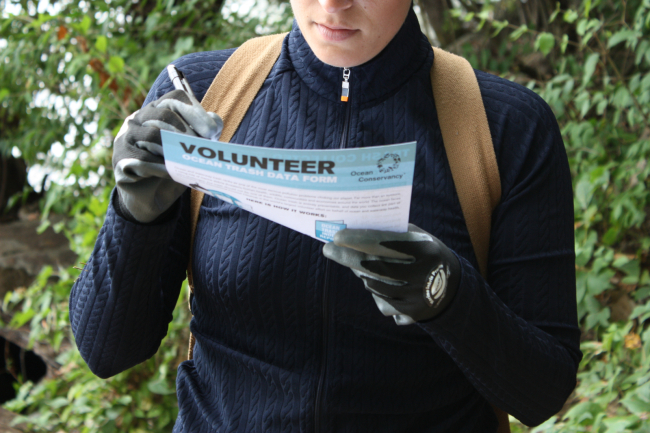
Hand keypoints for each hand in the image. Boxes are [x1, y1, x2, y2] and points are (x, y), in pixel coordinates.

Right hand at [112, 89, 222, 222]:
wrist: (151, 197)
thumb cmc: (172, 167)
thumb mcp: (189, 150)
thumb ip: (202, 134)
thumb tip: (214, 122)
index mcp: (155, 111)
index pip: (174, 99)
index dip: (195, 111)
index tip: (212, 131)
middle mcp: (137, 120)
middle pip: (164, 113)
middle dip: (187, 130)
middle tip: (201, 147)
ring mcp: (125, 139)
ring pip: (152, 134)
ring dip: (175, 148)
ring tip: (188, 160)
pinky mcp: (120, 162)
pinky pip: (143, 160)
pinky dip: (162, 167)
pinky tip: (173, 173)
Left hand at [323, 224, 459, 323]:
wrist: (451, 289)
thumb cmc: (427, 254)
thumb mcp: (419, 238)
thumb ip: (393, 234)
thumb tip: (357, 230)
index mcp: (424, 251)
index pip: (386, 243)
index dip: (359, 240)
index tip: (338, 236)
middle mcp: (419, 277)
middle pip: (374, 267)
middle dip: (347, 257)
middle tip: (329, 249)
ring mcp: (412, 298)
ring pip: (373, 283)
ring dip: (359, 271)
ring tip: (355, 260)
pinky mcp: (406, 313)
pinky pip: (379, 298)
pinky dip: (373, 286)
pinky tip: (375, 278)